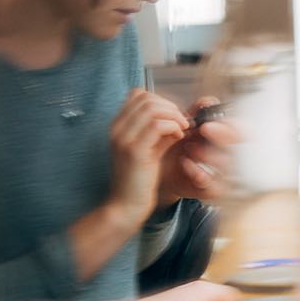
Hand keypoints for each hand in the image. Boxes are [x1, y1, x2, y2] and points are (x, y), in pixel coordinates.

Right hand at [108, 90, 187, 224]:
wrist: (125, 206)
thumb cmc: (139, 180)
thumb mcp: (149, 149)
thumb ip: (159, 132)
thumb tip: (178, 117)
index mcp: (118, 126)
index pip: (138, 95)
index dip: (160, 101)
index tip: (173, 118)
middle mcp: (117, 128)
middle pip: (146, 98)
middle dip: (170, 107)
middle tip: (182, 124)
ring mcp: (124, 138)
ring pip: (153, 108)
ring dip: (174, 116)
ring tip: (182, 131)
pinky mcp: (135, 150)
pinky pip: (158, 125)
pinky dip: (174, 127)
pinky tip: (179, 138)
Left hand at [158, 97, 239, 204]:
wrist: (159, 169)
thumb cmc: (176, 147)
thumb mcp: (185, 127)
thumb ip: (196, 113)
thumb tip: (208, 101)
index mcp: (225, 139)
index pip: (243, 131)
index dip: (236, 125)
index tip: (221, 118)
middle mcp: (228, 156)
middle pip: (240, 147)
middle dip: (224, 135)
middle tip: (205, 128)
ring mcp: (222, 174)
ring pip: (228, 165)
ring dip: (209, 153)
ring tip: (190, 147)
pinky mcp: (212, 190)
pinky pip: (213, 184)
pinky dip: (199, 172)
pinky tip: (186, 163)